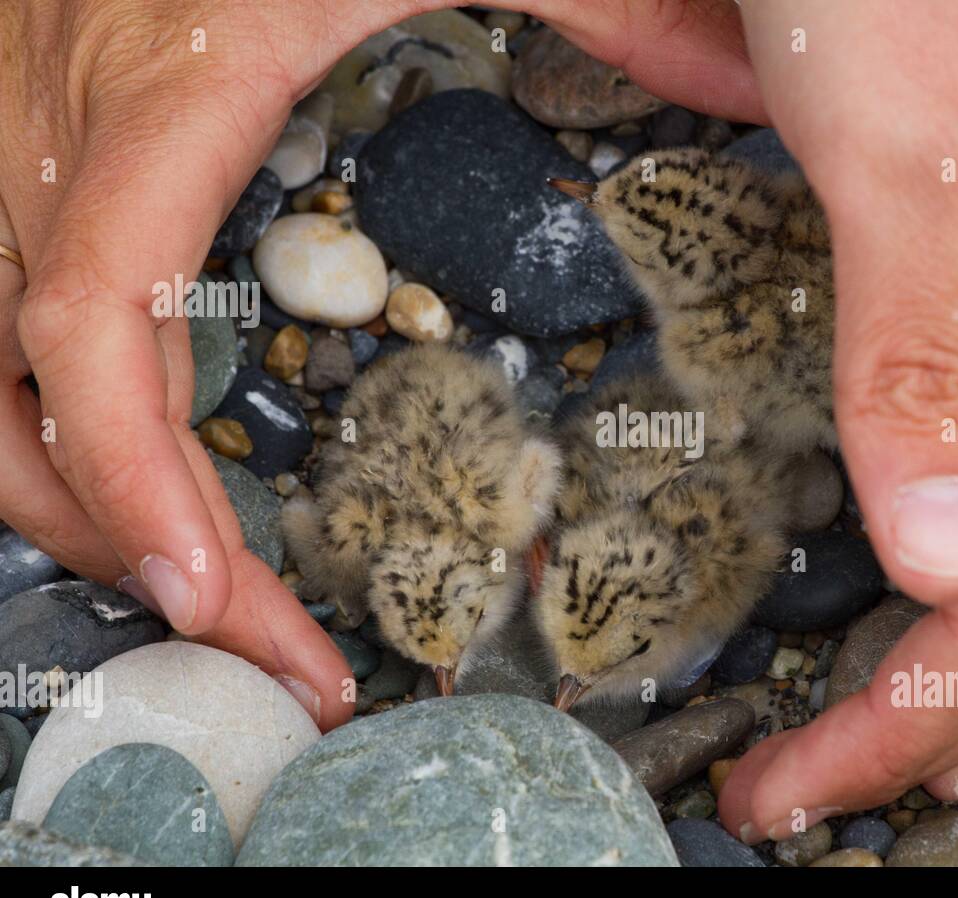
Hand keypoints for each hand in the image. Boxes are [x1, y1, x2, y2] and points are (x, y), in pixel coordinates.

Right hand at [0, 0, 758, 728]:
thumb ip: (611, 5)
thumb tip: (746, 83)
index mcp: (169, 70)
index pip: (93, 308)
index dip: (132, 469)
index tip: (207, 591)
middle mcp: (62, 106)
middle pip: (14, 380)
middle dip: (121, 530)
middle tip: (251, 635)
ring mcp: (26, 118)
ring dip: (71, 491)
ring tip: (200, 583)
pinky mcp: (40, 126)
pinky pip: (7, 304)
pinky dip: (65, 412)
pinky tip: (156, 463)